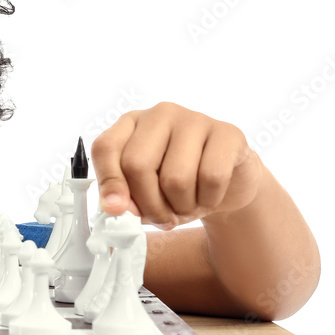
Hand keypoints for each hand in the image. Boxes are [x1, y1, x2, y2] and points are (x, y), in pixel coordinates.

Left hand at [90, 102, 262, 229]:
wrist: (229, 184)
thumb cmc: (178, 186)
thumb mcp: (145, 194)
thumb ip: (126, 199)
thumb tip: (115, 207)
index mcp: (130, 124)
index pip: (106, 147)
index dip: (108, 182)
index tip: (115, 210)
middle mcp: (159, 114)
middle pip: (137, 165)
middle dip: (148, 205)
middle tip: (162, 219)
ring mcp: (194, 119)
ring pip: (175, 178)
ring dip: (181, 207)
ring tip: (186, 206)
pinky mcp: (228, 132)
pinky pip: (211, 178)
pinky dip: (208, 200)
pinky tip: (208, 197)